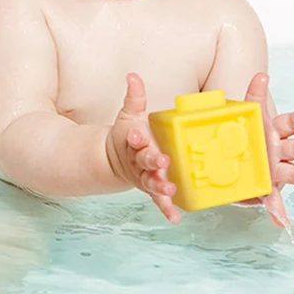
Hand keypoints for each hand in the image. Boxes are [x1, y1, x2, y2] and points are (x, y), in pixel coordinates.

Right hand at [105, 73, 182, 222]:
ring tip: (170, 190)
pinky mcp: (152, 189)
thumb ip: (134, 96)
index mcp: (135, 142)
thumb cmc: (129, 134)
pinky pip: (159, 201)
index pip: (134, 139)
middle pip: (145, 162)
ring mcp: (145, 177)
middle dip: (153, 162)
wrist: (117, 159)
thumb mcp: (130, 114)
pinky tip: (175, 218)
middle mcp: (139, 161)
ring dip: (161, 187)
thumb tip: (132, 75)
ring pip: (152, 183)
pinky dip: (166, 210)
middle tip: (162, 163)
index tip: (137, 137)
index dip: (135, 138)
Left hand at [240, 73, 293, 227]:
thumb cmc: (246, 132)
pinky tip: (283, 222)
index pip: (289, 121)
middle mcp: (279, 149)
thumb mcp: (246, 113)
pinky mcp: (268, 187)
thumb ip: (254, 95)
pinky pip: (274, 201)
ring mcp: (276, 169)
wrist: (236, 154)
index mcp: (273, 130)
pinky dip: (278, 212)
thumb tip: (262, 75)